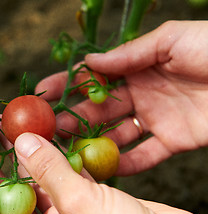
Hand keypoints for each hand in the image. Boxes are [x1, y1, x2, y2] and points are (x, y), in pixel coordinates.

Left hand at [0, 133, 207, 213]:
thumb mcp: (80, 209)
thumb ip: (50, 172)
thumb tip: (21, 140)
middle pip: (5, 194)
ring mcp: (65, 212)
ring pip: (34, 179)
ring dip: (20, 154)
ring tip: (3, 127)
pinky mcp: (87, 196)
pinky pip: (63, 171)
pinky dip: (54, 151)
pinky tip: (42, 131)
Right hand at [35, 20, 207, 175]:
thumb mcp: (171, 39)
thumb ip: (129, 53)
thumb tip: (89, 61)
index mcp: (138, 67)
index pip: (95, 78)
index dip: (68, 84)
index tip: (44, 93)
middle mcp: (141, 94)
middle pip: (99, 109)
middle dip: (73, 118)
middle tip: (49, 129)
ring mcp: (155, 118)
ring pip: (116, 134)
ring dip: (93, 143)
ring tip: (68, 150)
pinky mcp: (173, 141)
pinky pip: (146, 155)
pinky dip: (127, 164)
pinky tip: (106, 169)